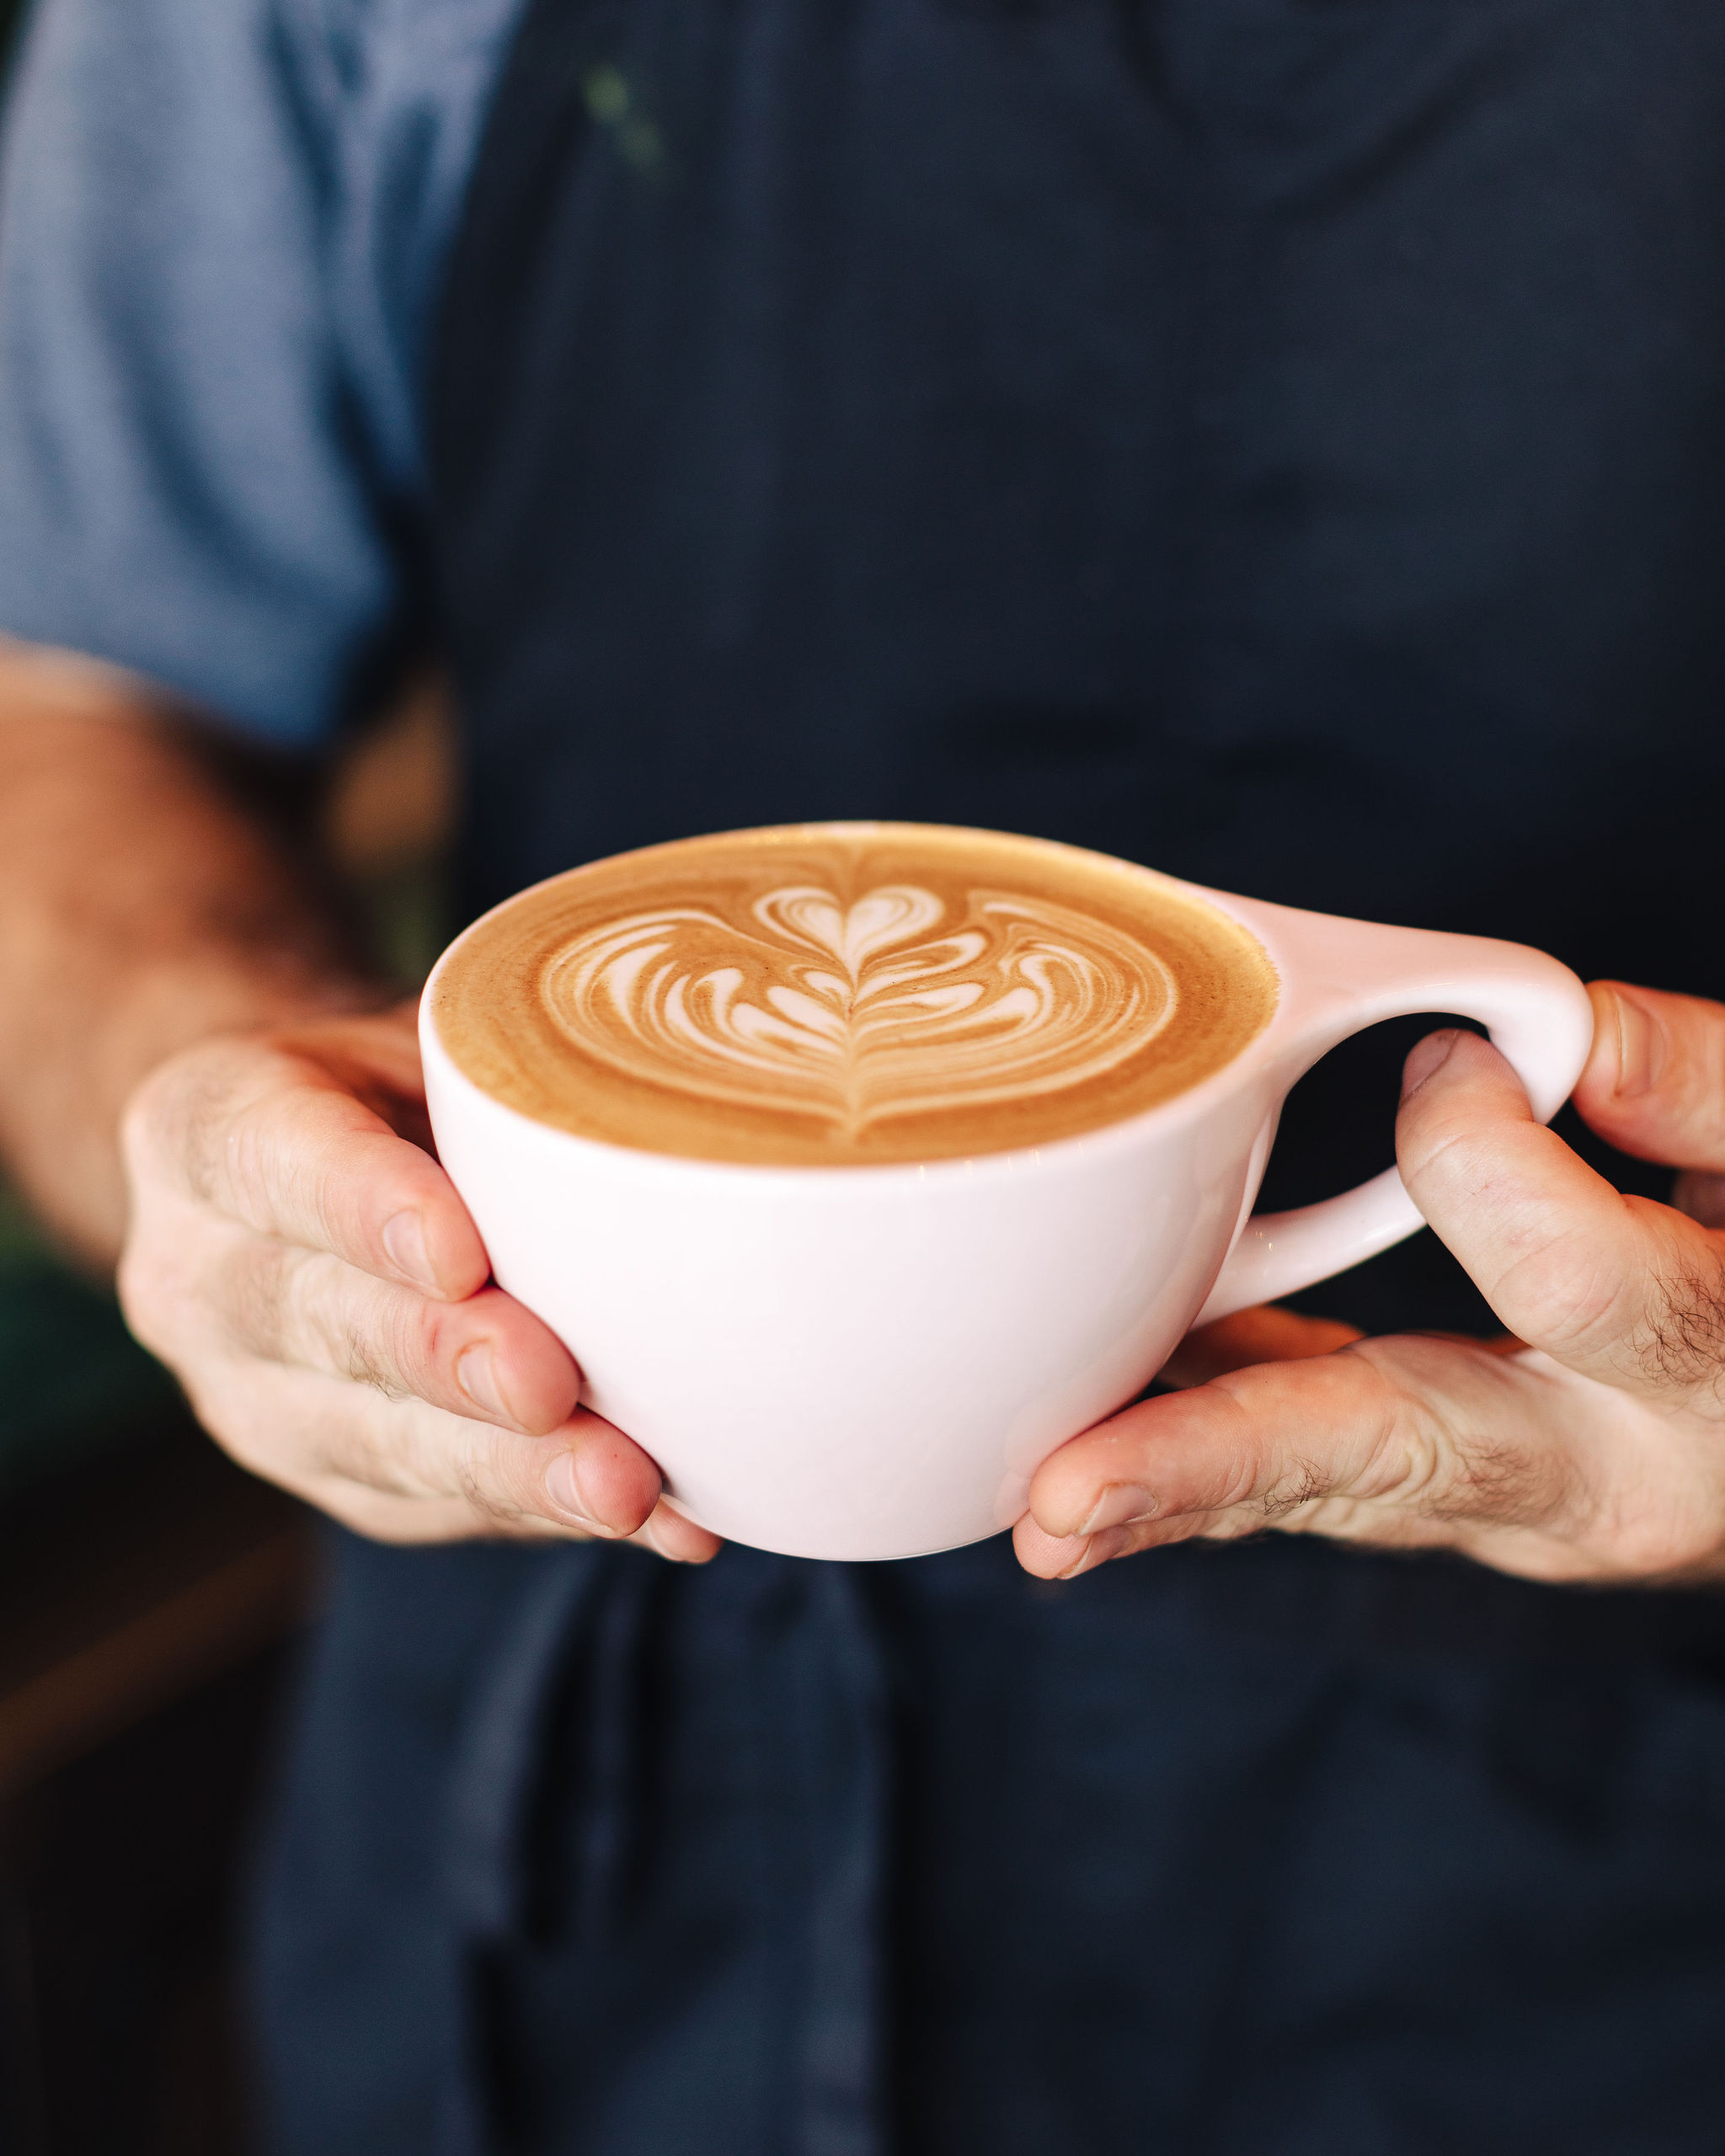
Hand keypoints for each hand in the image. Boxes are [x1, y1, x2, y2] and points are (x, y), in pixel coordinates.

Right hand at [117, 1004, 719, 1557]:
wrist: (330, 1170)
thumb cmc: (405, 1084)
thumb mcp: (432, 1034)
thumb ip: (507, 1069)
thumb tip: (681, 1108)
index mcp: (203, 1127)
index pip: (270, 1160)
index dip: (363, 1208)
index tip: (458, 1251)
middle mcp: (198, 1274)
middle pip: (319, 1323)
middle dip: (446, 1363)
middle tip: (548, 1387)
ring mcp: (255, 1395)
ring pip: (379, 1441)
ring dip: (512, 1471)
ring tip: (624, 1486)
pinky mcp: (339, 1478)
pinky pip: (442, 1506)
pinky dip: (556, 1510)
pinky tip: (663, 1519)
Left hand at [1017, 982, 1724, 1587]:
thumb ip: (1702, 1090)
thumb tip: (1562, 1029)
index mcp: (1707, 1379)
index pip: (1568, 1278)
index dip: (1484, 1154)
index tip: (1451, 1061)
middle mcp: (1595, 1479)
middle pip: (1388, 1460)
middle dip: (1214, 1472)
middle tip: (1062, 1503)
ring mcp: (1505, 1507)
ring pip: (1317, 1491)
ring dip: (1167, 1492)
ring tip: (1036, 1507)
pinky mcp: (1439, 1491)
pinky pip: (1305, 1470)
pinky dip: (1197, 1449)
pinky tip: (1087, 1423)